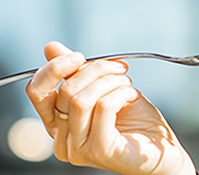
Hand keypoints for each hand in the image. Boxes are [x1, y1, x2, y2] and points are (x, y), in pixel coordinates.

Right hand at [25, 41, 195, 174]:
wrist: (161, 150)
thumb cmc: (134, 121)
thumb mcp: (102, 88)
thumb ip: (75, 72)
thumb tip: (51, 48)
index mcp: (57, 123)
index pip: (36, 92)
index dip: (54, 68)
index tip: (78, 56)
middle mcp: (62, 139)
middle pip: (64, 91)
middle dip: (94, 70)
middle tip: (118, 68)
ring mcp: (78, 148)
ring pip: (81, 99)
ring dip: (109, 81)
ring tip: (126, 82)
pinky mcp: (99, 150)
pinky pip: (103, 108)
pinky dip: (120, 93)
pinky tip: (130, 95)